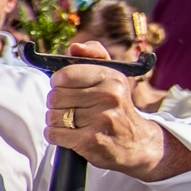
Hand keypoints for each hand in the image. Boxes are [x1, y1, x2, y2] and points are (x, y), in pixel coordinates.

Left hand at [46, 49, 174, 176]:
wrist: (138, 143)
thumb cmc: (117, 106)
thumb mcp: (112, 77)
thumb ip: (94, 55)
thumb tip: (74, 47)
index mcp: (111, 78)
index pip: (64, 76)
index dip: (59, 83)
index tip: (66, 88)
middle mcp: (108, 97)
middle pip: (55, 97)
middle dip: (58, 104)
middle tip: (72, 107)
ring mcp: (100, 120)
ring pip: (52, 116)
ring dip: (56, 121)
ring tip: (73, 122)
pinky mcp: (90, 141)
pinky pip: (53, 134)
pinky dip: (55, 135)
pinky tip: (70, 135)